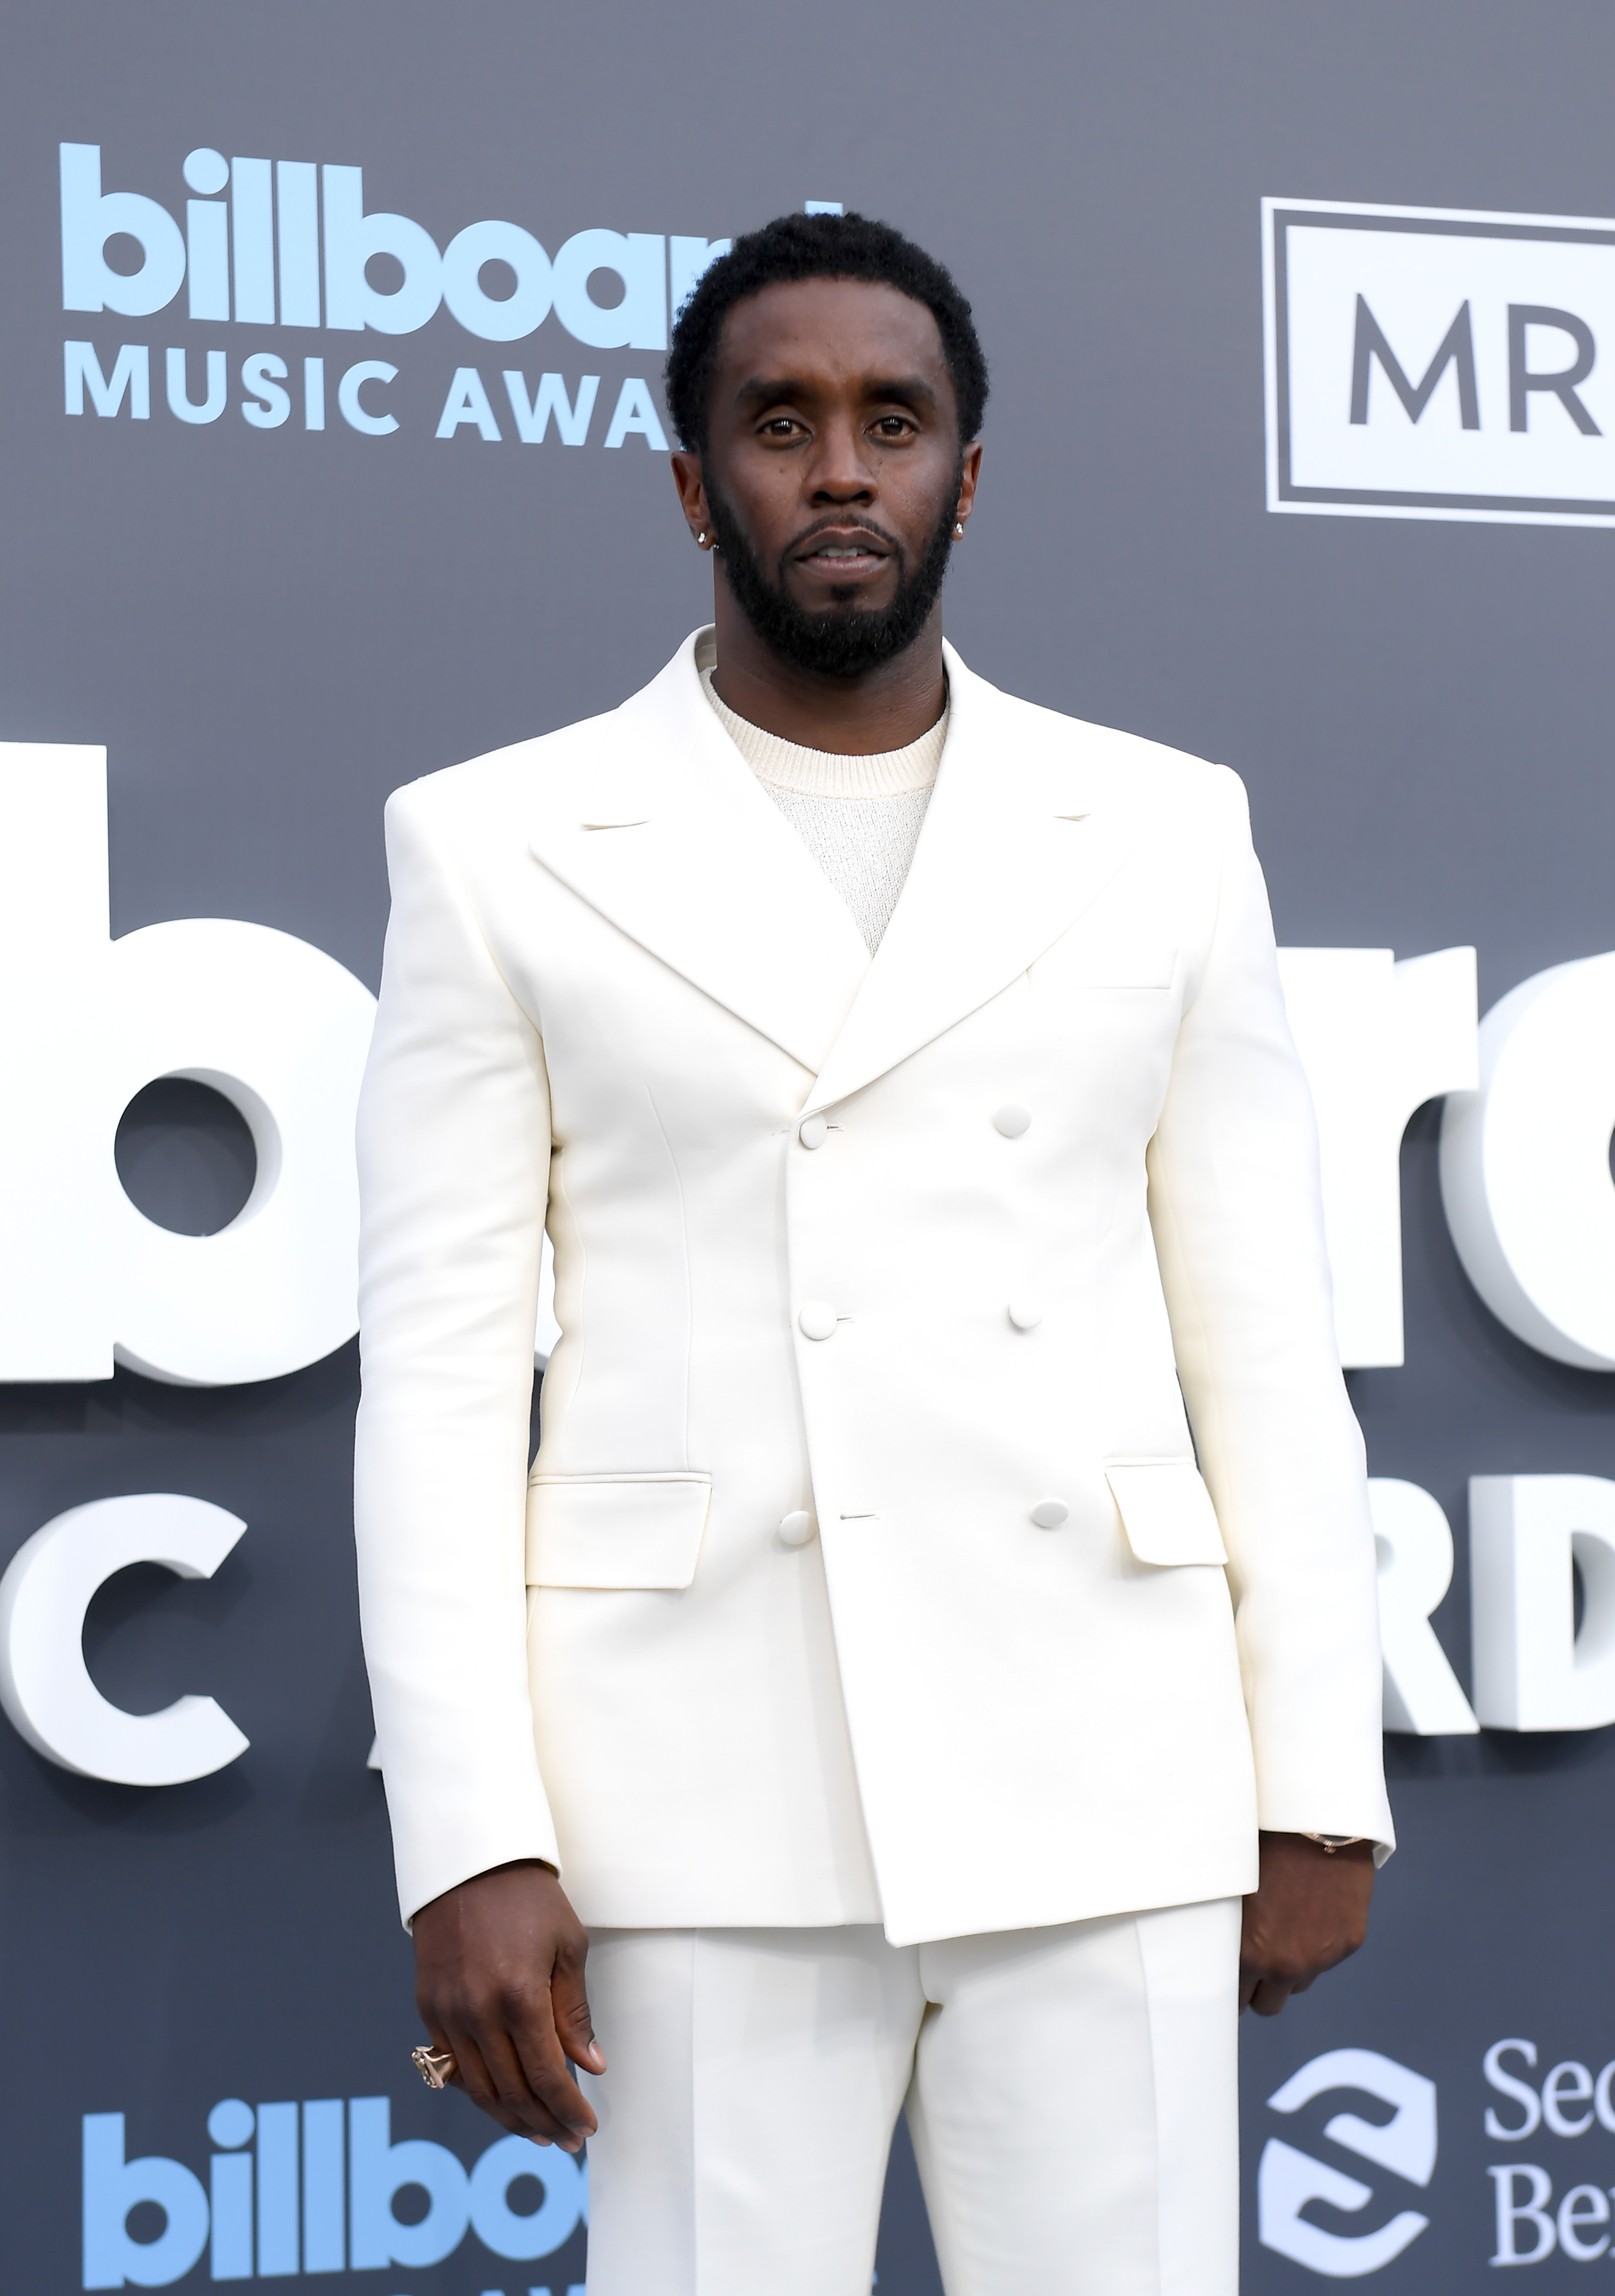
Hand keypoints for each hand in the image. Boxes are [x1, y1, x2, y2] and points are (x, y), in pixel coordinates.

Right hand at [412, 1858, 604, 2146]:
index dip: (569, 2110)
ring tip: (539, 2131)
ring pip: (478, 2090)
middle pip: (512, 2092)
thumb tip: (590, 2066)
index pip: (547, 2076)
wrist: (469, 1863)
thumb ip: (574, 2012)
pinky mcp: (429, 2007)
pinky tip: (501, 2100)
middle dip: (545, 2123)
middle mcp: (478, 2013)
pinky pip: (453, 2067)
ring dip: (511, 2118)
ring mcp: (448, 2013)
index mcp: (520, 1997)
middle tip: (568, 2138)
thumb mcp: (567, 1946)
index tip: (587, 2126)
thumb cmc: (527, 1898)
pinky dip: (479, 2092)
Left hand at [1240, 1831, 1373, 2016]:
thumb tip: (1221, 1950)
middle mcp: (1285, 1963)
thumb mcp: (1234, 1892)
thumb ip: (1231, 1931)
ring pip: (1299, 1984)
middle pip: (1268, 2004)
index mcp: (1249, 1952)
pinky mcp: (1348, 1943)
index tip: (1232, 1979)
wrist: (1315, 1821)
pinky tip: (1311, 1912)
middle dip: (1259, 1987)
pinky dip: (1319, 1945)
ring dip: (1290, 1967)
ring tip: (1284, 1927)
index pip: (1236, 1998)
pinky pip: (1327, 1960)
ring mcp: (1321, 1957)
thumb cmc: (1264, 1846)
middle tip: (1255, 1960)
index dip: (1233, 1987)